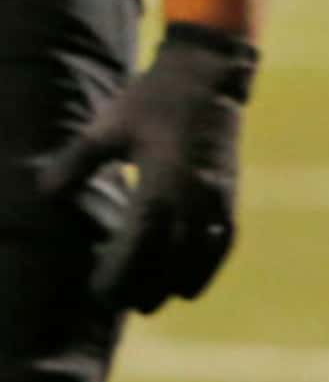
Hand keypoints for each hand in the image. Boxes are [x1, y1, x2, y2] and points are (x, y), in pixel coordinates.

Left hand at [39, 23, 258, 313]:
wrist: (208, 76)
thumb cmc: (152, 100)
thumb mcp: (107, 128)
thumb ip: (75, 163)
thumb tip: (45, 195)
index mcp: (163, 181)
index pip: (142, 243)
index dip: (122, 273)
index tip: (99, 291)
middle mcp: (195, 195)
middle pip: (172, 259)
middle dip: (146, 287)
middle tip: (118, 304)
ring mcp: (218, 196)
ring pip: (201, 256)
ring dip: (176, 283)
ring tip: (151, 301)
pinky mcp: (231, 193)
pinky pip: (224, 241)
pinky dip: (208, 267)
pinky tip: (191, 284)